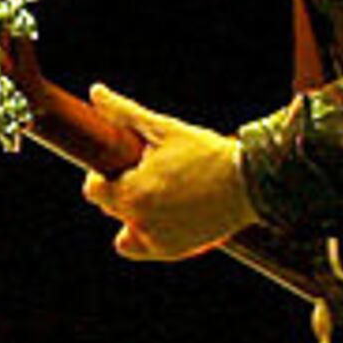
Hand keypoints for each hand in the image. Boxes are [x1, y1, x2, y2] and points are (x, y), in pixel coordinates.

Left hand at [77, 84, 255, 260]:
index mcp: (132, 192)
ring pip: (125, 231)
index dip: (103, 175)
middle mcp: (140, 221)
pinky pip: (142, 248)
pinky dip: (146, 235)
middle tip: (151, 174)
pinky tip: (163, 215)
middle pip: (110, 208)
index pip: (93, 190)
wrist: (249, 182)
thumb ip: (125, 113)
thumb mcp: (164, 129)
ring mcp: (156, 240)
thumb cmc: (206, 153)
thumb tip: (96, 92)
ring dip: (132, 216)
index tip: (123, 164)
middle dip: (122, 190)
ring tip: (159, 196)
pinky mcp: (172, 250)